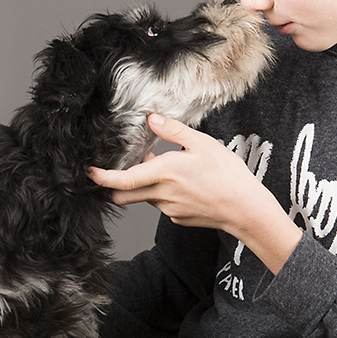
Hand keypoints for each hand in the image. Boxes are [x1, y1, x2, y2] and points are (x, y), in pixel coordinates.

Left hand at [88, 114, 301, 273]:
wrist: (246, 210)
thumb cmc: (228, 176)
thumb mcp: (203, 145)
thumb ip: (174, 131)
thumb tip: (153, 119)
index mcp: (165, 174)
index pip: (121, 180)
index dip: (101, 177)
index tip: (90, 171)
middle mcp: (162, 195)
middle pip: (123, 195)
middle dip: (117, 183)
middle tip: (126, 166)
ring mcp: (169, 210)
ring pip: (145, 197)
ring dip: (146, 184)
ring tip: (167, 167)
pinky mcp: (178, 218)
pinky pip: (162, 205)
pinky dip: (163, 193)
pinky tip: (183, 183)